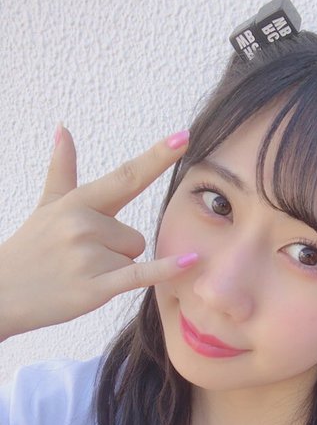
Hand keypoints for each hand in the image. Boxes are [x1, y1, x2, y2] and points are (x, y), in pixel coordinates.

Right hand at [0, 126, 196, 339]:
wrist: (1, 295)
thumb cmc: (30, 250)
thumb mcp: (47, 206)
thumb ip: (62, 169)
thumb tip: (63, 129)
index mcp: (78, 202)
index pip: (126, 176)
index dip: (158, 156)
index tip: (185, 137)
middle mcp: (84, 224)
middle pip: (136, 236)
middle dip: (117, 251)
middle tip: (82, 260)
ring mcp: (89, 255)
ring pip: (135, 257)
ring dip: (116, 270)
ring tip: (82, 274)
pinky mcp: (96, 286)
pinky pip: (141, 274)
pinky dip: (165, 270)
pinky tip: (190, 261)